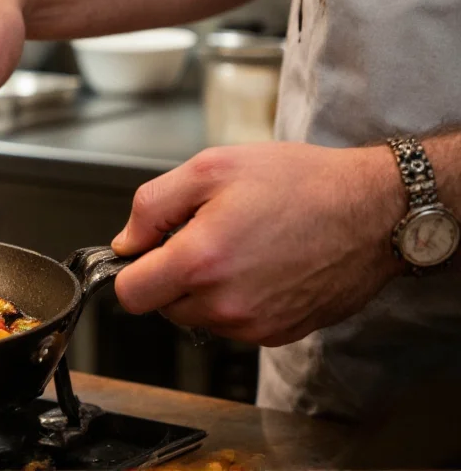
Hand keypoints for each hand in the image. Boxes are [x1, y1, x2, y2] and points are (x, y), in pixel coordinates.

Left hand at [111, 142, 406, 346]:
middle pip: (163, 306)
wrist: (374, 209)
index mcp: (201, 261)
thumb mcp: (212, 167)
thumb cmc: (301, 183)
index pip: (131, 294)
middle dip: (172, 274)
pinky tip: (262, 265)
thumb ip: (153, 205)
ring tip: (241, 245)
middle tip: (206, 235)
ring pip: (199, 317)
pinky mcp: (279, 334)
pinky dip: (237, 299)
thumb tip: (126, 242)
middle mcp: (225, 304)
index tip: (147, 251)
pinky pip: (235, 324)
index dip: (132, 268)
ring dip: (205, 288)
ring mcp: (254, 325)